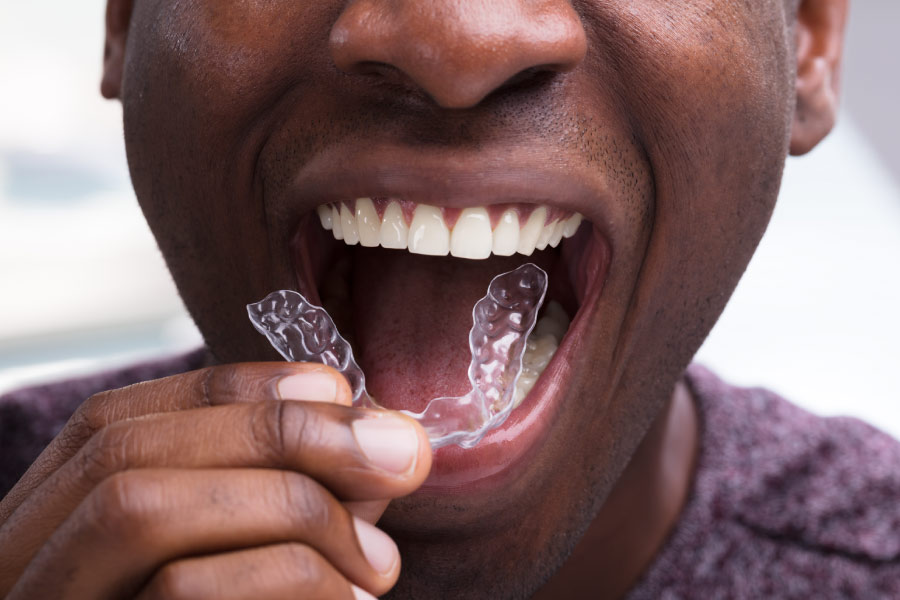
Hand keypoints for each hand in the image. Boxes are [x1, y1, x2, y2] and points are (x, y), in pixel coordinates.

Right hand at [0, 363, 431, 598]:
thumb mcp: (239, 571)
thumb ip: (283, 509)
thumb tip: (377, 443)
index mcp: (44, 537)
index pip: (115, 423)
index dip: (231, 392)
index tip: (339, 392)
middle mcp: (14, 574)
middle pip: (129, 454)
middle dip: (282, 434)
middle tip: (404, 455)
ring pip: (137, 509)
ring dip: (287, 505)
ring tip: (381, 559)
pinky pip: (181, 595)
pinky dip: (285, 577)